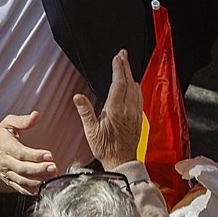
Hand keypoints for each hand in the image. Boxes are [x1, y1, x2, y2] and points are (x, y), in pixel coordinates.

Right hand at [0, 113, 56, 193]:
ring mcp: (6, 173)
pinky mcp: (7, 180)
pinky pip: (18, 188)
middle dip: (39, 170)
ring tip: (51, 177)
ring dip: (37, 181)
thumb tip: (36, 116)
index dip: (36, 156)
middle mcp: (5, 162)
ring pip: (22, 181)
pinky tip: (41, 188)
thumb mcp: (8, 123)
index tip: (49, 155)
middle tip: (53, 168)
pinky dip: (30, 191)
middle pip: (23, 169)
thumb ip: (23, 120)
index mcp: (6, 147)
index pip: (22, 153)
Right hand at [73, 49, 140, 166]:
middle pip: (129, 83)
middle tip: (123, 54)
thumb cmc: (106, 149)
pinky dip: (136, 88)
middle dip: (126, 67)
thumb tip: (78, 97)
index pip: (119, 84)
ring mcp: (135, 114)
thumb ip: (85, 112)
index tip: (117, 58)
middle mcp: (128, 110)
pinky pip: (139, 98)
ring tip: (126, 65)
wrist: (122, 161)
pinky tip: (134, 85)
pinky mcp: (138, 118)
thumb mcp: (91, 132)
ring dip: (131, 75)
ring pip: (136, 89)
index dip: (118, 69)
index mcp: (116, 111)